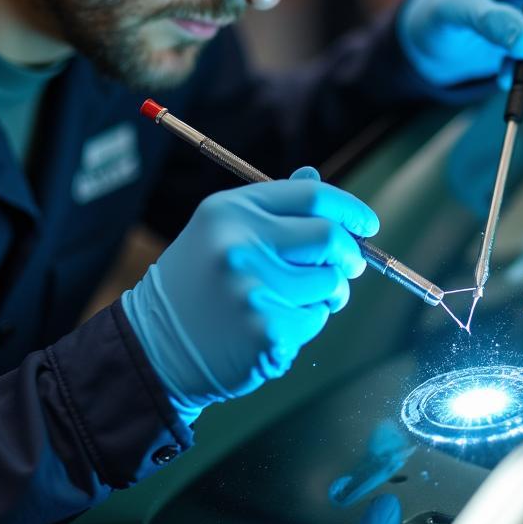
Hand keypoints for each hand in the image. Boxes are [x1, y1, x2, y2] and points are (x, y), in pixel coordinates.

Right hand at [122, 167, 377, 421]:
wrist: (155, 347)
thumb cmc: (196, 285)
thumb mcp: (221, 231)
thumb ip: (271, 207)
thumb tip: (314, 176)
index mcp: (231, 210)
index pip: (312, 197)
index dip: (350, 208)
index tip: (368, 224)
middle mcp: (241, 244)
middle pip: (330, 237)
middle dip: (349, 255)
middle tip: (348, 268)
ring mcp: (253, 289)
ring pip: (328, 284)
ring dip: (324, 296)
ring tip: (287, 303)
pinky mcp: (265, 332)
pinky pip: (314, 321)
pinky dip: (304, 326)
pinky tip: (269, 330)